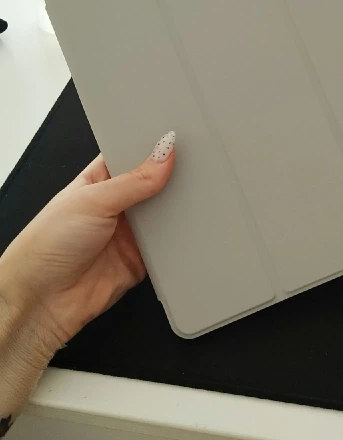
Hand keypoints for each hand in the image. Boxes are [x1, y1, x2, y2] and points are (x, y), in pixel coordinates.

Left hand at [0, 131, 175, 356]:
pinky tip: (193, 231)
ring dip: (177, 211)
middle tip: (197, 168)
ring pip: (163, 217)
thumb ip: (133, 180)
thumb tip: (164, 153)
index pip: (131, 156)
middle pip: (152, 186)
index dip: (153, 148)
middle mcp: (115, 206)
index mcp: (98, 181)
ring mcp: (128, 234)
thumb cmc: (48, 244)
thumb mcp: (92, 201)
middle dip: (171, 180)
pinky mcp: (140, 260)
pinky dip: (178, 242)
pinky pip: (167, 248)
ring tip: (200, 197)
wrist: (44, 299)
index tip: (179, 140)